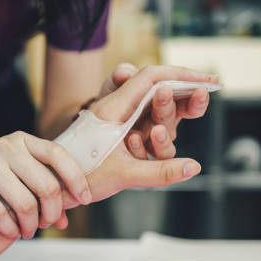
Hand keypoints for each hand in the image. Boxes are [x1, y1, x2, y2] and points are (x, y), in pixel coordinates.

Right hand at [0, 131, 90, 239]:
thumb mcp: (13, 171)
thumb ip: (38, 188)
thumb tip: (64, 221)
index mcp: (22, 140)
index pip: (59, 155)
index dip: (76, 179)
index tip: (85, 200)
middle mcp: (6, 146)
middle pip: (46, 186)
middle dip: (52, 212)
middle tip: (47, 224)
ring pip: (25, 203)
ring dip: (31, 225)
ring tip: (28, 231)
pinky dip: (9, 229)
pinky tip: (11, 233)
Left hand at [62, 65, 210, 207]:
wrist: (53, 185)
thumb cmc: (78, 178)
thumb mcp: (122, 175)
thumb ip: (159, 172)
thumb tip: (193, 167)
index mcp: (113, 109)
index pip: (152, 78)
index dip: (181, 75)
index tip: (208, 81)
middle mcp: (116, 110)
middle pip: (156, 91)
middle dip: (181, 97)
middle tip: (201, 99)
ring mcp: (117, 120)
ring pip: (153, 111)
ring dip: (167, 122)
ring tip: (156, 138)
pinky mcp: (119, 134)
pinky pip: (145, 127)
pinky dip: (158, 137)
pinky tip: (149, 145)